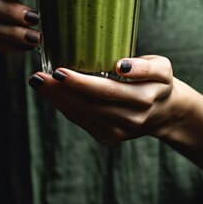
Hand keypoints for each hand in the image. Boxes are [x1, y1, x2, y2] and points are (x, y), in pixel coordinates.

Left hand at [28, 55, 176, 144]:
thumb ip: (144, 66)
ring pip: (82, 114)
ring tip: (39, 82)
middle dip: (61, 91)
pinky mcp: (108, 137)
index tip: (58, 71)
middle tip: (38, 76)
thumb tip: (120, 66)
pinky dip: (64, 106)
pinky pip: (81, 120)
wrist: (164, 111)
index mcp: (143, 99)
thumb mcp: (162, 67)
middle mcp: (130, 119)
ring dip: (57, 99)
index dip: (81, 82)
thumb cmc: (158, 81)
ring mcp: (118, 132)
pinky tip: (52, 92)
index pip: (107, 91)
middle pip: (89, 104)